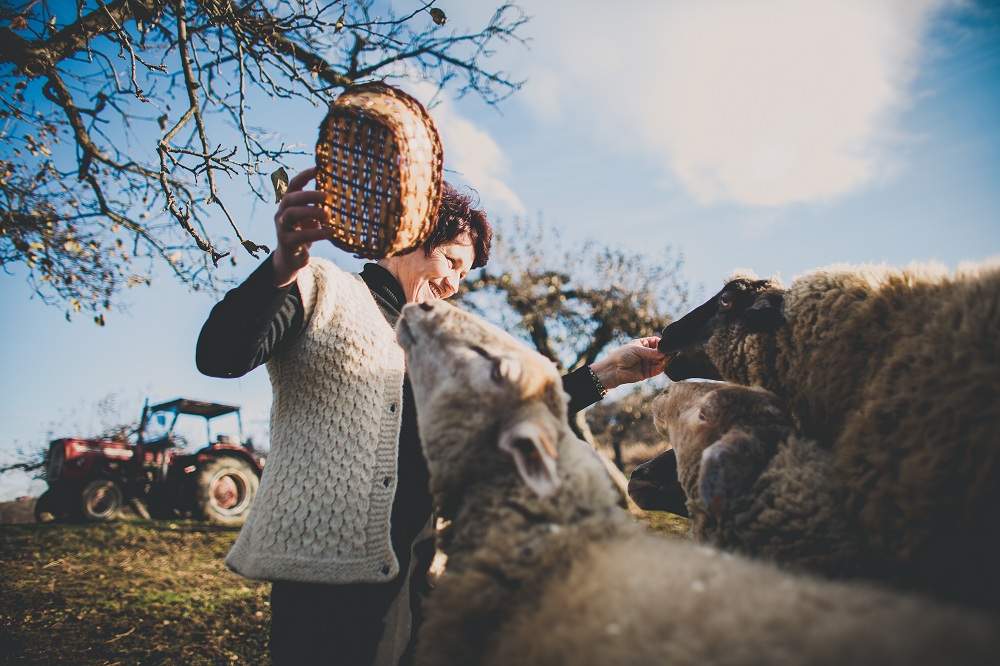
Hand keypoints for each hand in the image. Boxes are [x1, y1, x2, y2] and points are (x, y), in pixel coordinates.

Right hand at [271, 167, 334, 286]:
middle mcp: (282, 213)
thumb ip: (320, 207)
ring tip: (327, 215)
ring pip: (291, 214)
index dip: (305, 175)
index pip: (293, 185)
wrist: (291, 258)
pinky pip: (300, 236)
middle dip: (308, 195)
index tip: (318, 169)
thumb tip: (343, 196)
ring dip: (311, 212)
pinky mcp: (287, 242)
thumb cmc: (305, 233)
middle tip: (326, 196)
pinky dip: (316, 233)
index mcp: (289, 203)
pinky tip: (330, 232)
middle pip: (290, 198)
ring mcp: (282, 227)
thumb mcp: (312, 218)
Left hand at [590, 337, 666, 390]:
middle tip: (670, 353)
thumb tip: (664, 353)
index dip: (662, 343)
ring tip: (668, 358)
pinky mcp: (648, 372)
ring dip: (666, 360)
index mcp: (643, 344)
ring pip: (661, 361)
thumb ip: (650, 352)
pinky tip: (665, 365)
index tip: (667, 345)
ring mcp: (648, 362)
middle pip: (660, 352)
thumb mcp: (636, 350)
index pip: (657, 342)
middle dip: (665, 352)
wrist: (614, 370)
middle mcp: (647, 353)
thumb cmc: (622, 356)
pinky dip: (663, 367)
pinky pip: (658, 369)